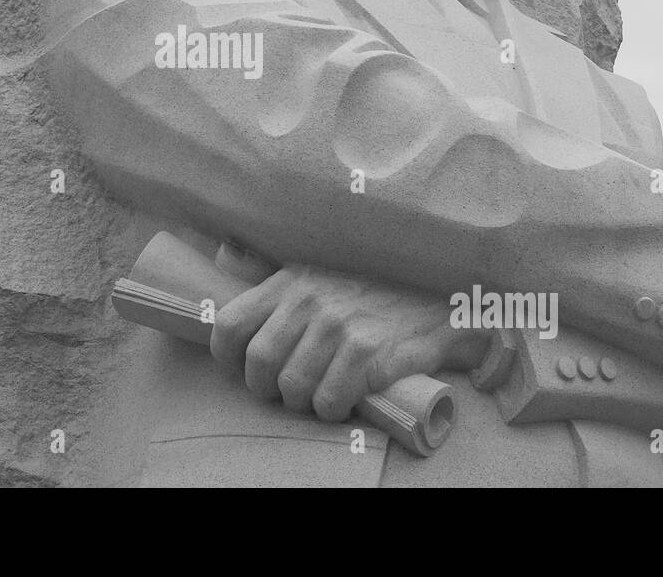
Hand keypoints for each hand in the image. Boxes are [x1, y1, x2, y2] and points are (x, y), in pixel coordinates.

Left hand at [209, 263, 487, 421]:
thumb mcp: (317, 266)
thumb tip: (222, 252)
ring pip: (292, 387)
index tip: (245, 369)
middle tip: (287, 390)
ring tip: (319, 393)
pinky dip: (332, 408)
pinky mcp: (367, 350)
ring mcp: (338, 324)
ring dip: (303, 402)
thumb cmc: (373, 288)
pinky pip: (328, 400)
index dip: (229, 358)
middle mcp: (309, 298)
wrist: (440, 298)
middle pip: (259, 363)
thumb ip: (269, 265)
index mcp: (289, 279)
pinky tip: (345, 398)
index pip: (230, 324)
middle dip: (267, 388)